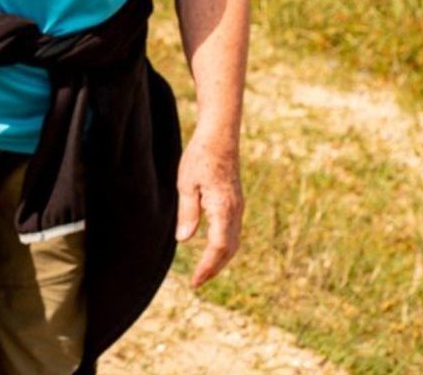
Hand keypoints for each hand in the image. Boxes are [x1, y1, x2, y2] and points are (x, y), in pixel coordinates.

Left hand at [175, 129, 242, 287]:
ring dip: (220, 259)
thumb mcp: (186, 184)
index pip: (218, 247)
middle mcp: (235, 212)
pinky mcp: (235, 204)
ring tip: (204, 272)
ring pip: (233, 242)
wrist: (220, 138)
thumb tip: (185, 240)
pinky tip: (213, 251)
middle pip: (229, 249)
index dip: (207, 266)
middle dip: (214, 268)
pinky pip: (232, 232)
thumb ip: (187, 213)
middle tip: (197, 282)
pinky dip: (224, 247)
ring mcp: (238, 208)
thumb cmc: (200, 158)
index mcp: (224, 209)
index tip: (195, 281)